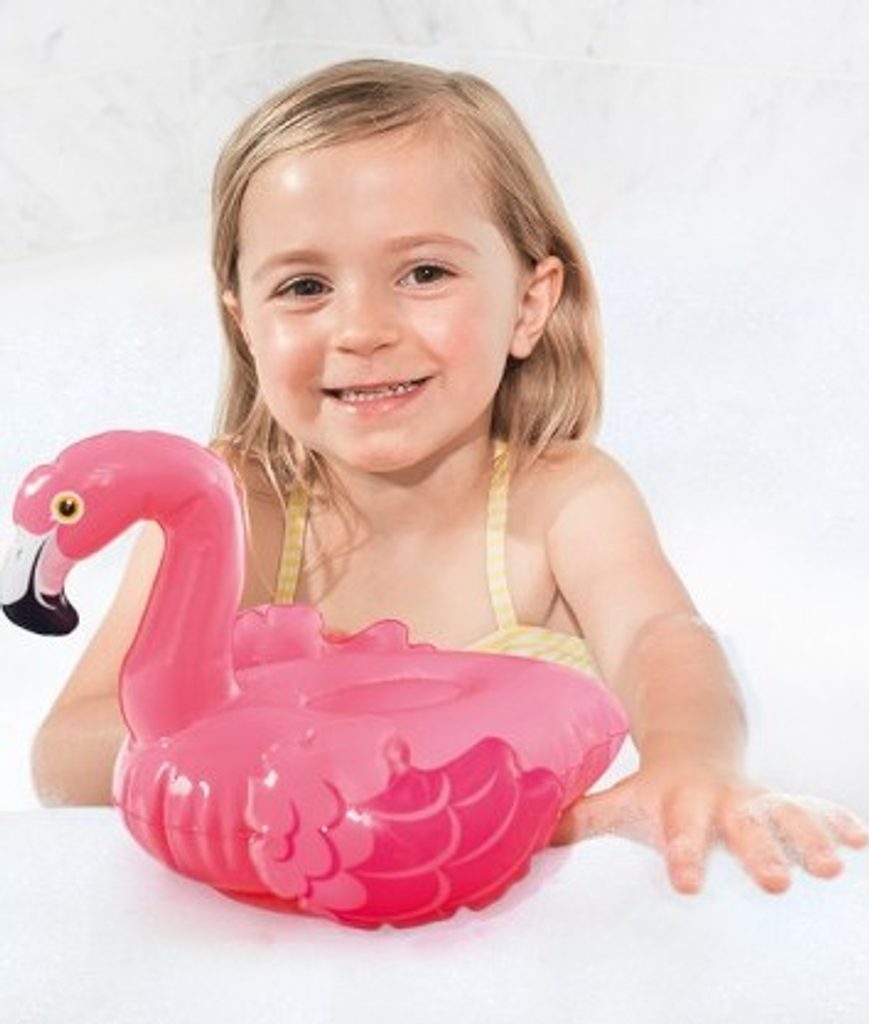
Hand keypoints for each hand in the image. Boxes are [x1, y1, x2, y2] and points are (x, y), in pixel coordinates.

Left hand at [550, 754, 868, 893]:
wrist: (692, 738)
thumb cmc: (656, 787)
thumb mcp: (622, 799)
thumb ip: (581, 818)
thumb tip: (532, 836)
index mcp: (681, 804)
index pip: (678, 833)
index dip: (681, 855)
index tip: (685, 883)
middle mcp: (723, 802)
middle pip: (741, 827)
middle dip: (758, 852)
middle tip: (774, 882)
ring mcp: (756, 799)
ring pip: (786, 816)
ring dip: (809, 838)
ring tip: (832, 868)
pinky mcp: (781, 799)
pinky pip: (814, 808)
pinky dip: (837, 821)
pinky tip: (862, 840)